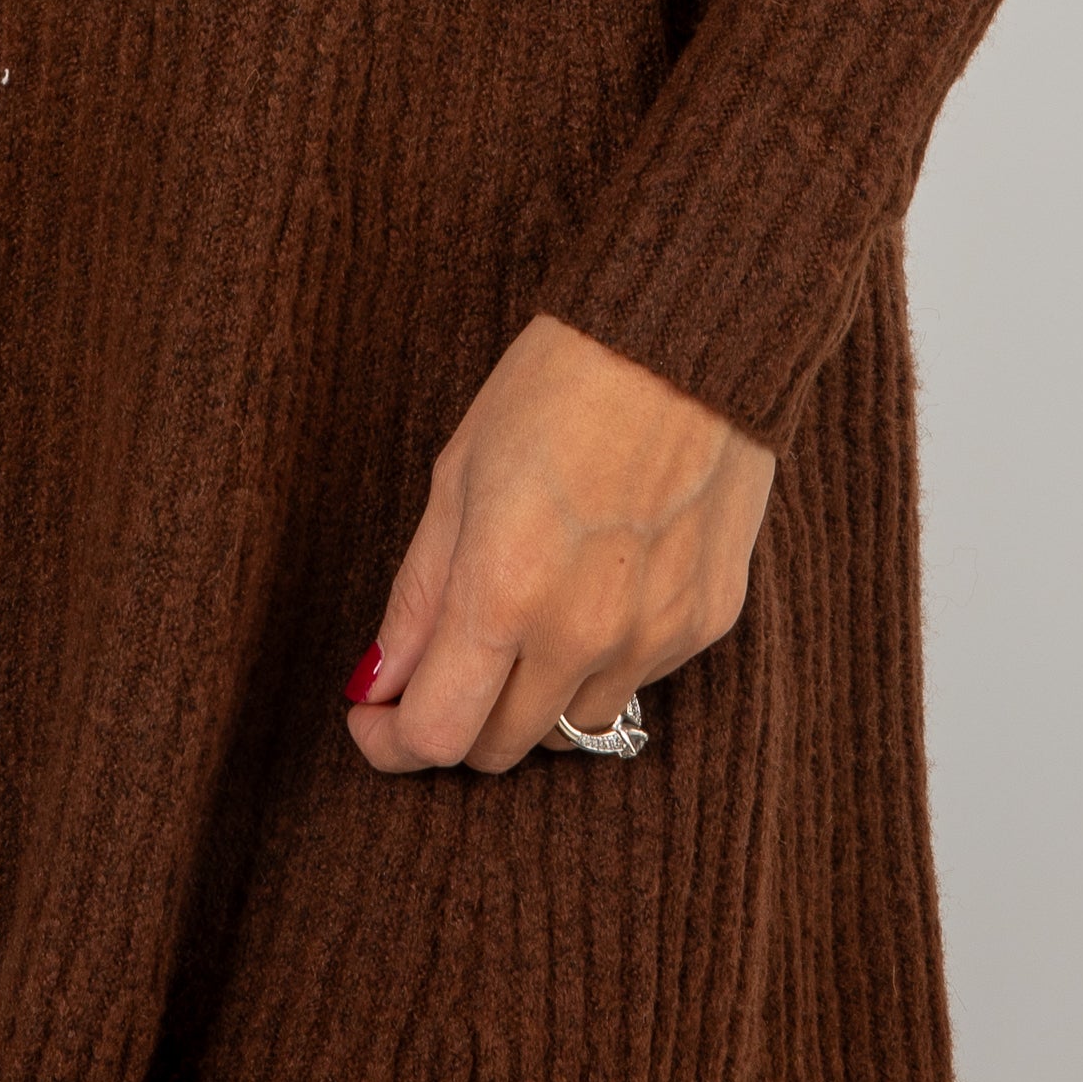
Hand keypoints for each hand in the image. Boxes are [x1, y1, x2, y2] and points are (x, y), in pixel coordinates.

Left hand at [343, 311, 776, 772]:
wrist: (689, 333)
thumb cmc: (558, 385)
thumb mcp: (457, 475)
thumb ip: (419, 596)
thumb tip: (380, 682)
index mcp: (505, 593)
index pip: (439, 736)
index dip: (391, 742)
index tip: (374, 719)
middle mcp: (584, 635)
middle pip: (502, 748)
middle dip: (457, 719)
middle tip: (440, 665)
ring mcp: (655, 635)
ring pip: (572, 728)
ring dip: (531, 699)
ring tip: (523, 618)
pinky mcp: (709, 621)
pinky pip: (638, 681)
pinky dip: (601, 661)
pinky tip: (596, 586)